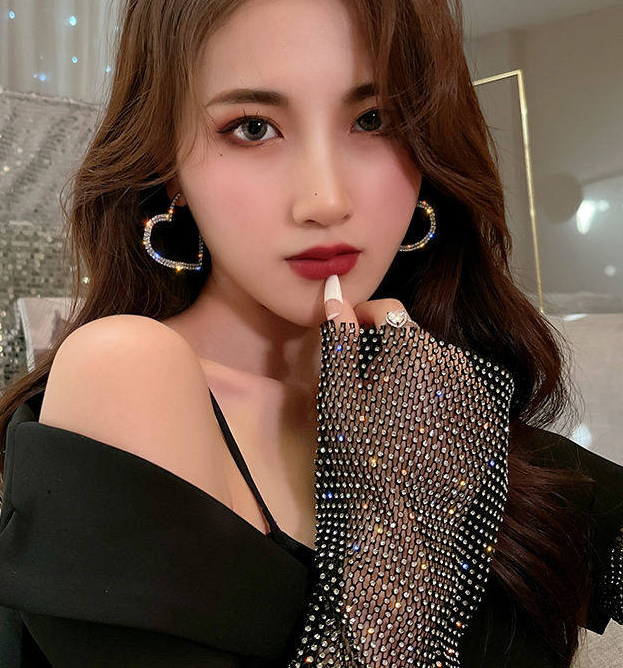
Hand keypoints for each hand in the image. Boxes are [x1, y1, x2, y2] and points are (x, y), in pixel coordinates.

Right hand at [285, 274, 513, 667]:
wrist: (403, 525)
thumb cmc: (360, 455)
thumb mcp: (338, 393)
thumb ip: (337, 337)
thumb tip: (333, 290)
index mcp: (416, 348)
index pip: (387, 309)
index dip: (360, 316)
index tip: (342, 335)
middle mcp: (453, 362)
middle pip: (412, 336)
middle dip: (384, 346)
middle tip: (359, 380)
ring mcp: (474, 394)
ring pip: (433, 364)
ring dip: (408, 371)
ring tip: (384, 407)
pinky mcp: (484, 423)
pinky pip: (452, 393)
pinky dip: (430, 397)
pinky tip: (411, 428)